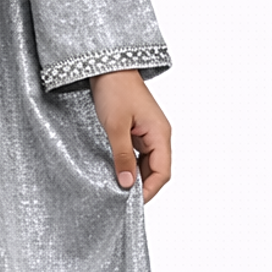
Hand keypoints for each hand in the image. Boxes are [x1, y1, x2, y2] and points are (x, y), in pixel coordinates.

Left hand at [88, 69, 170, 202]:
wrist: (108, 68)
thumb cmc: (115, 91)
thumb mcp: (115, 127)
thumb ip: (121, 156)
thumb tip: (127, 184)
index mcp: (160, 134)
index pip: (162, 172)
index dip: (149, 190)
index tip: (131, 203)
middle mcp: (159, 135)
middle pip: (157, 170)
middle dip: (142, 186)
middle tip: (121, 199)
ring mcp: (149, 133)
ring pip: (147, 163)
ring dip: (135, 176)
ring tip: (118, 188)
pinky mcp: (138, 130)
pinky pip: (139, 154)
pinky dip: (130, 165)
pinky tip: (118, 171)